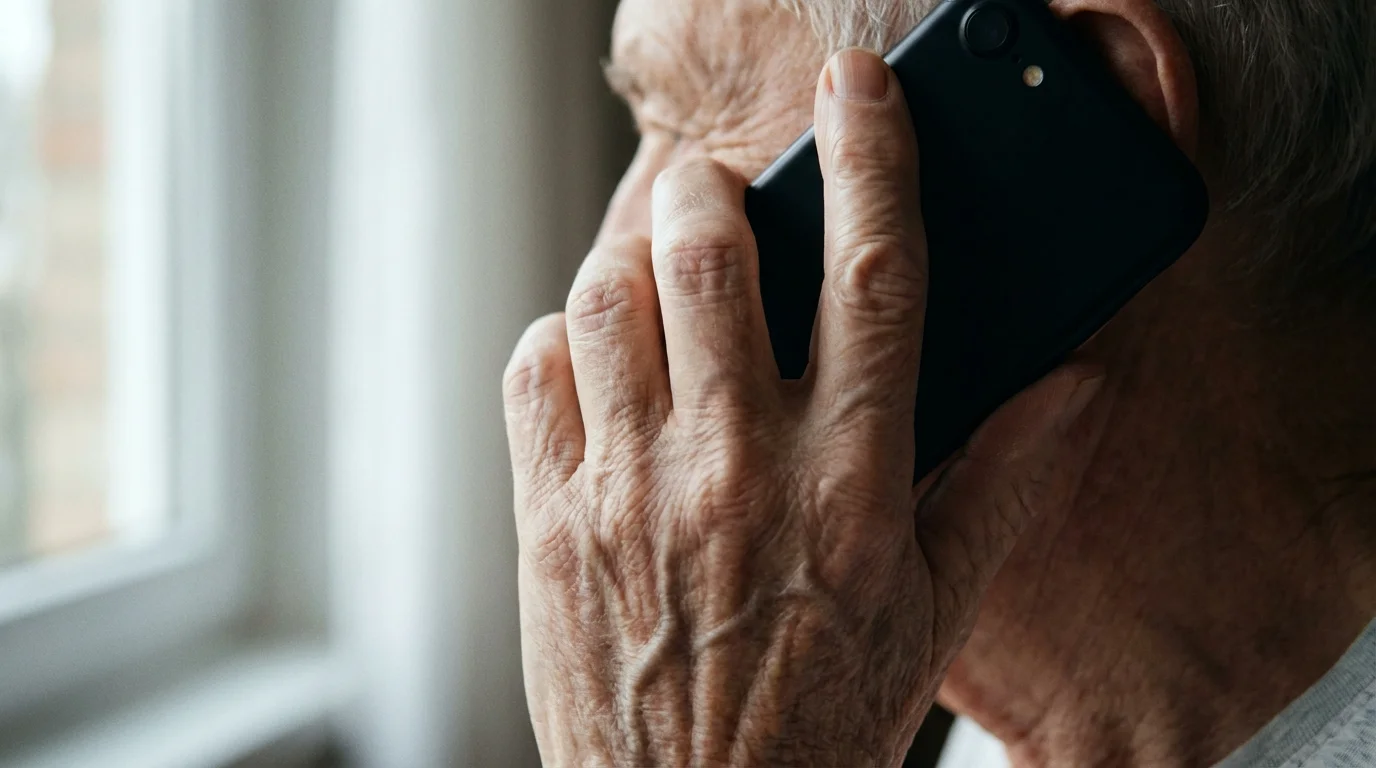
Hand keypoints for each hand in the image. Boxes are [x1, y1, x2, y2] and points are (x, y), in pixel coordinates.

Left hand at [504, 48, 1102, 766]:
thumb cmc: (823, 716)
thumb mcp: (935, 610)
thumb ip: (1007, 486)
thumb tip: (1075, 388)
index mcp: (850, 485)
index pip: (876, 277)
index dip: (875, 158)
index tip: (859, 90)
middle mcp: (737, 472)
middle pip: (715, 258)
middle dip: (716, 189)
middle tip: (725, 198)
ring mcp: (631, 493)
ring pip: (610, 297)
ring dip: (637, 256)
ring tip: (661, 281)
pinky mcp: (551, 520)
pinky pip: (534, 371)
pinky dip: (562, 339)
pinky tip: (599, 366)